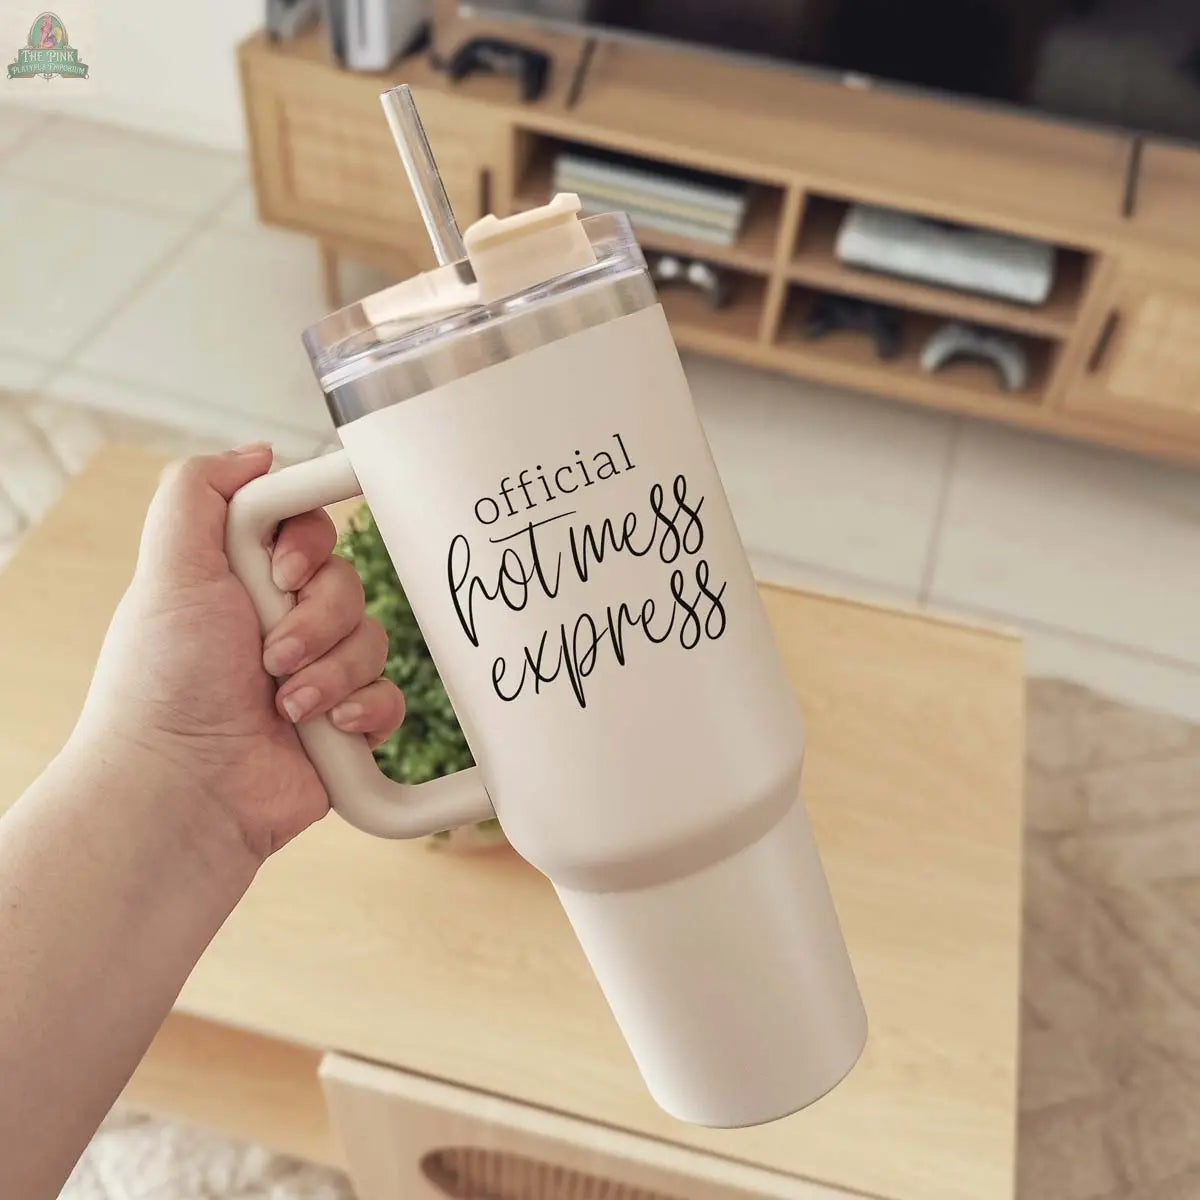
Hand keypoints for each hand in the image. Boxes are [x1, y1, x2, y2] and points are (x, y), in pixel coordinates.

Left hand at [72, 446, 404, 864]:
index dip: (311, 544)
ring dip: (331, 672)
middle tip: (271, 656)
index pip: (311, 529)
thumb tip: (257, 453)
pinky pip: (391, 696)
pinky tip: (329, 729)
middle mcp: (283, 622)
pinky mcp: (345, 724)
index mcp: (245, 581)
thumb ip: (199, 494)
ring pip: (375, 639)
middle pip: (350, 583)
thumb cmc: (163, 684)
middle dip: (317, 620)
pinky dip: (362, 710)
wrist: (182, 790)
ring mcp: (317, 674)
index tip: (282, 572)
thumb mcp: (168, 570)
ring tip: (286, 706)